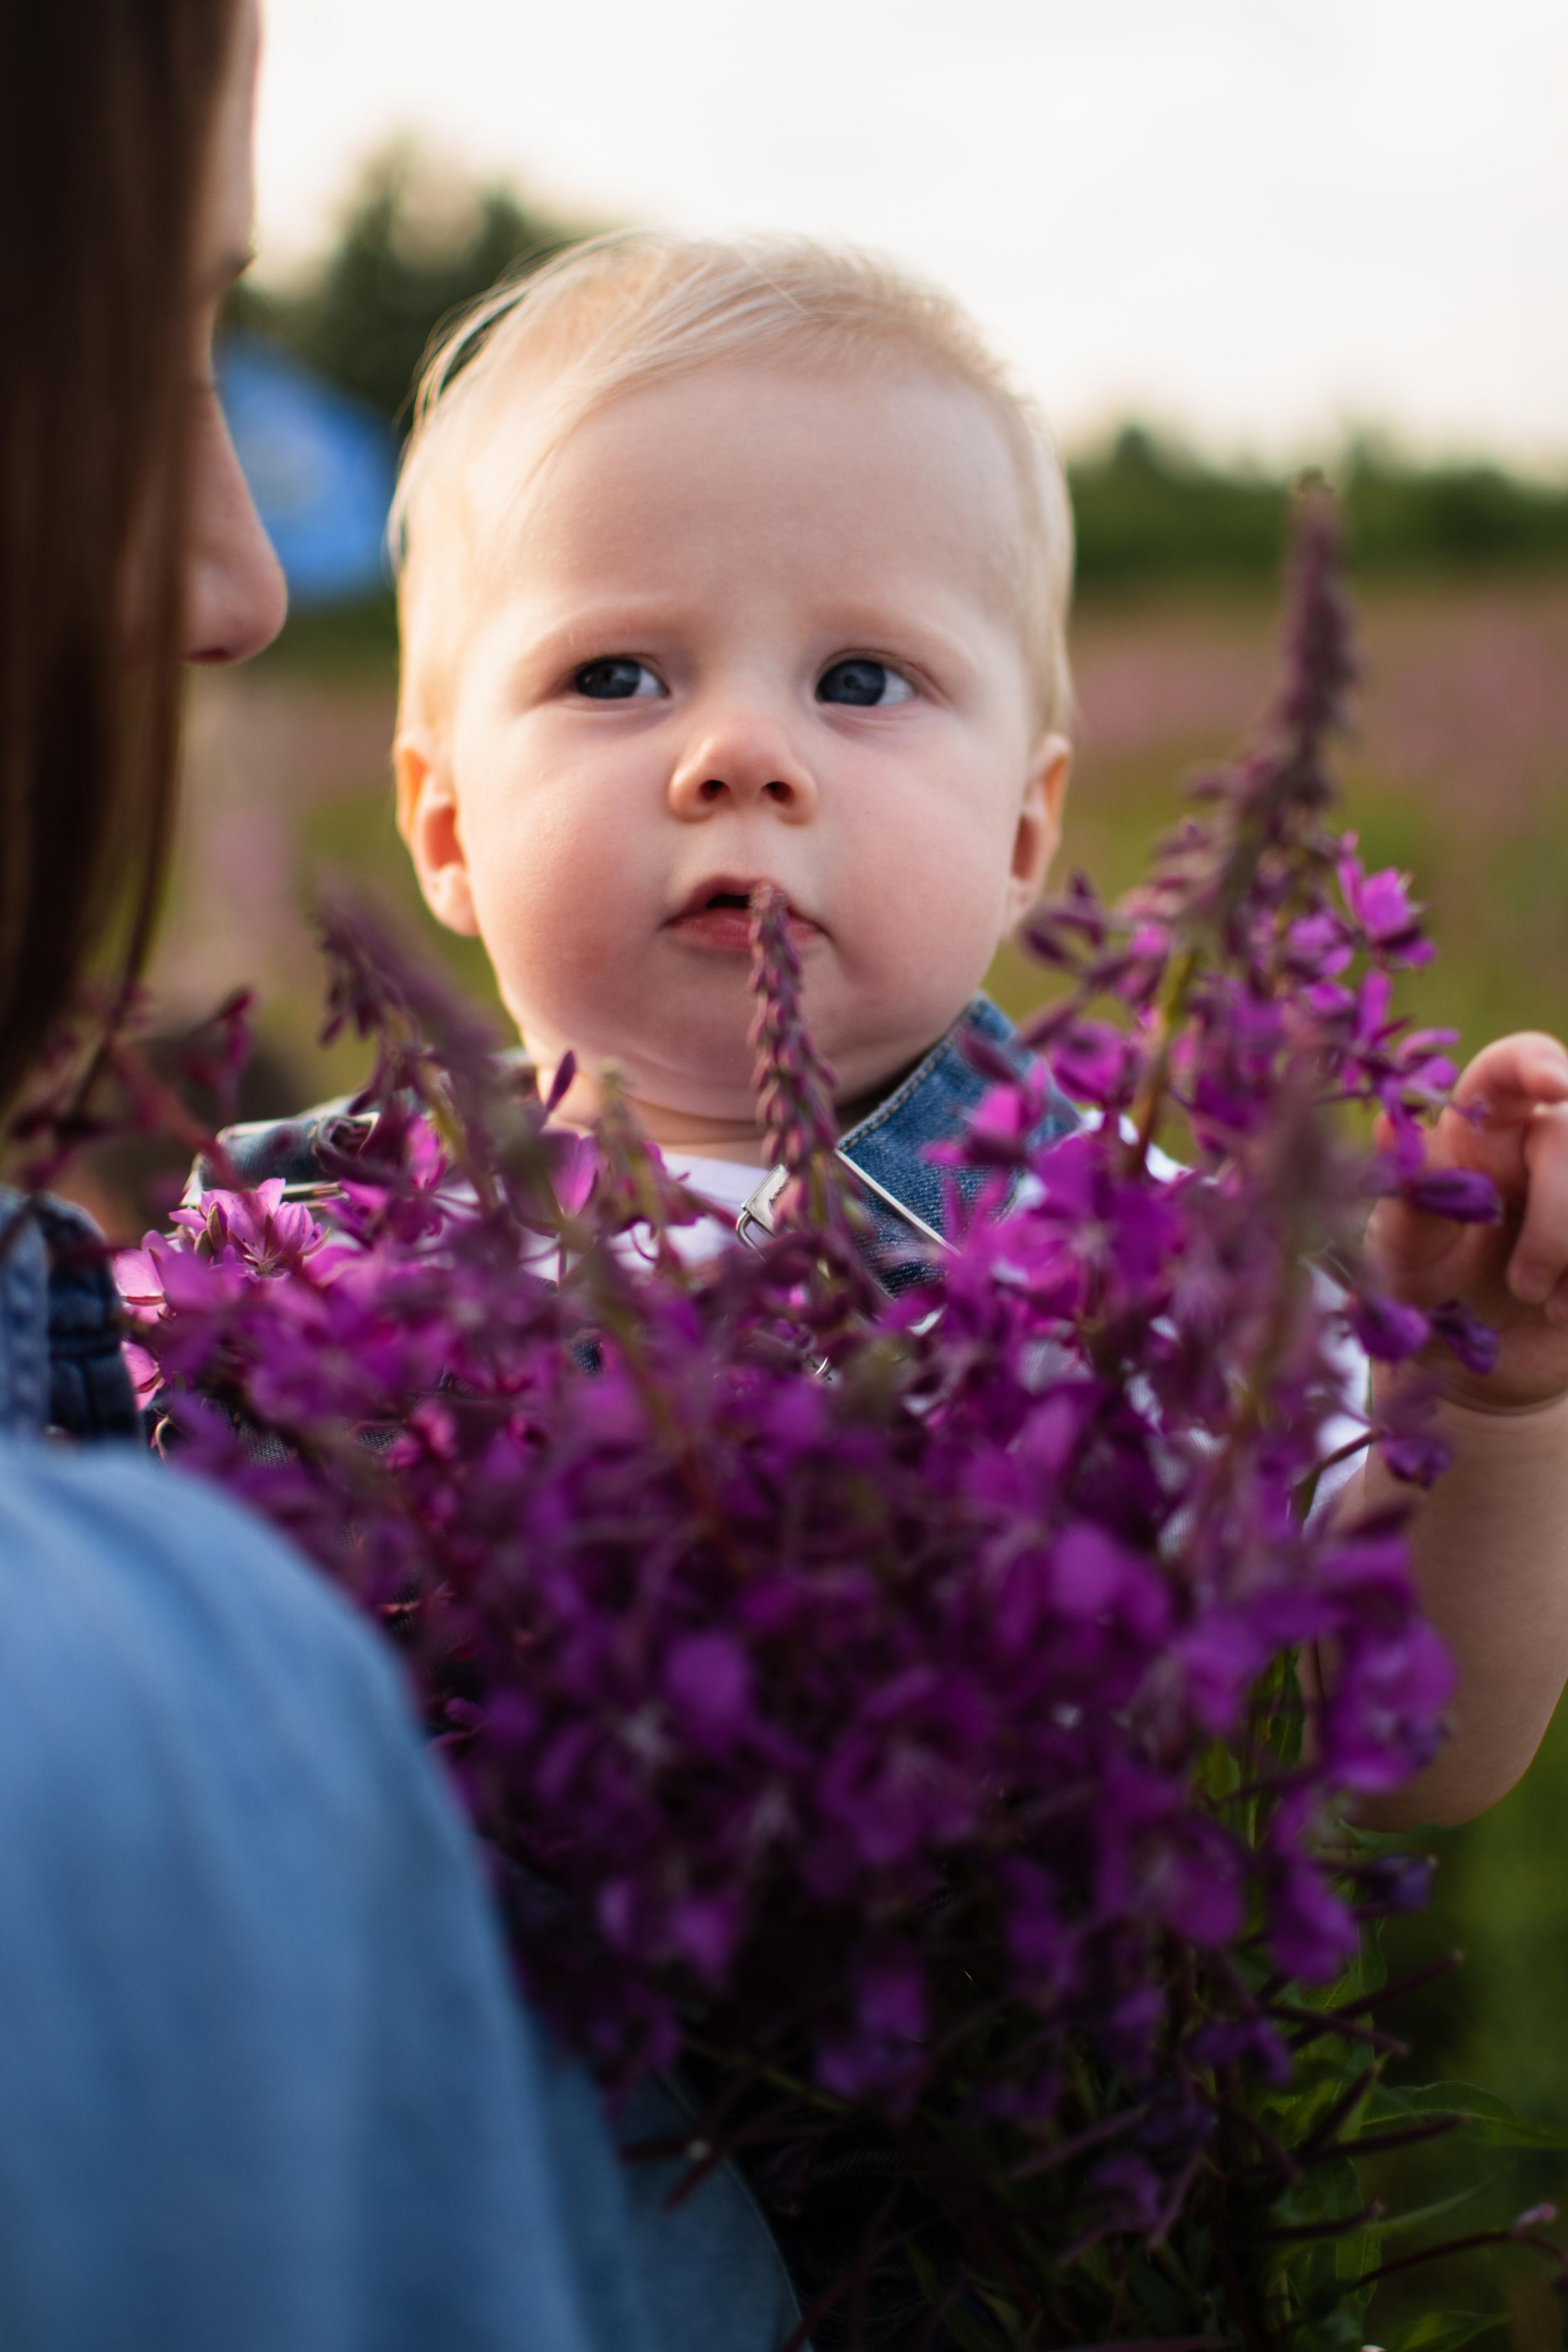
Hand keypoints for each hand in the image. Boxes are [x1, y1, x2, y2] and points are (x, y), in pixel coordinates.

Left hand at [1367, 1031, 1567, 1410]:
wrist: (1472, 1365)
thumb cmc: (1428, 1291)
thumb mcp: (1404, 1251)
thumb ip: (1407, 1195)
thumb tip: (1391, 1127)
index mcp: (1484, 1129)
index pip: (1517, 1063)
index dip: (1538, 1065)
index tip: (1552, 1086)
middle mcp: (1545, 1143)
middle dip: (1558, 1215)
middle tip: (1521, 1285)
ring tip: (1536, 1300)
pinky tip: (1563, 1312)